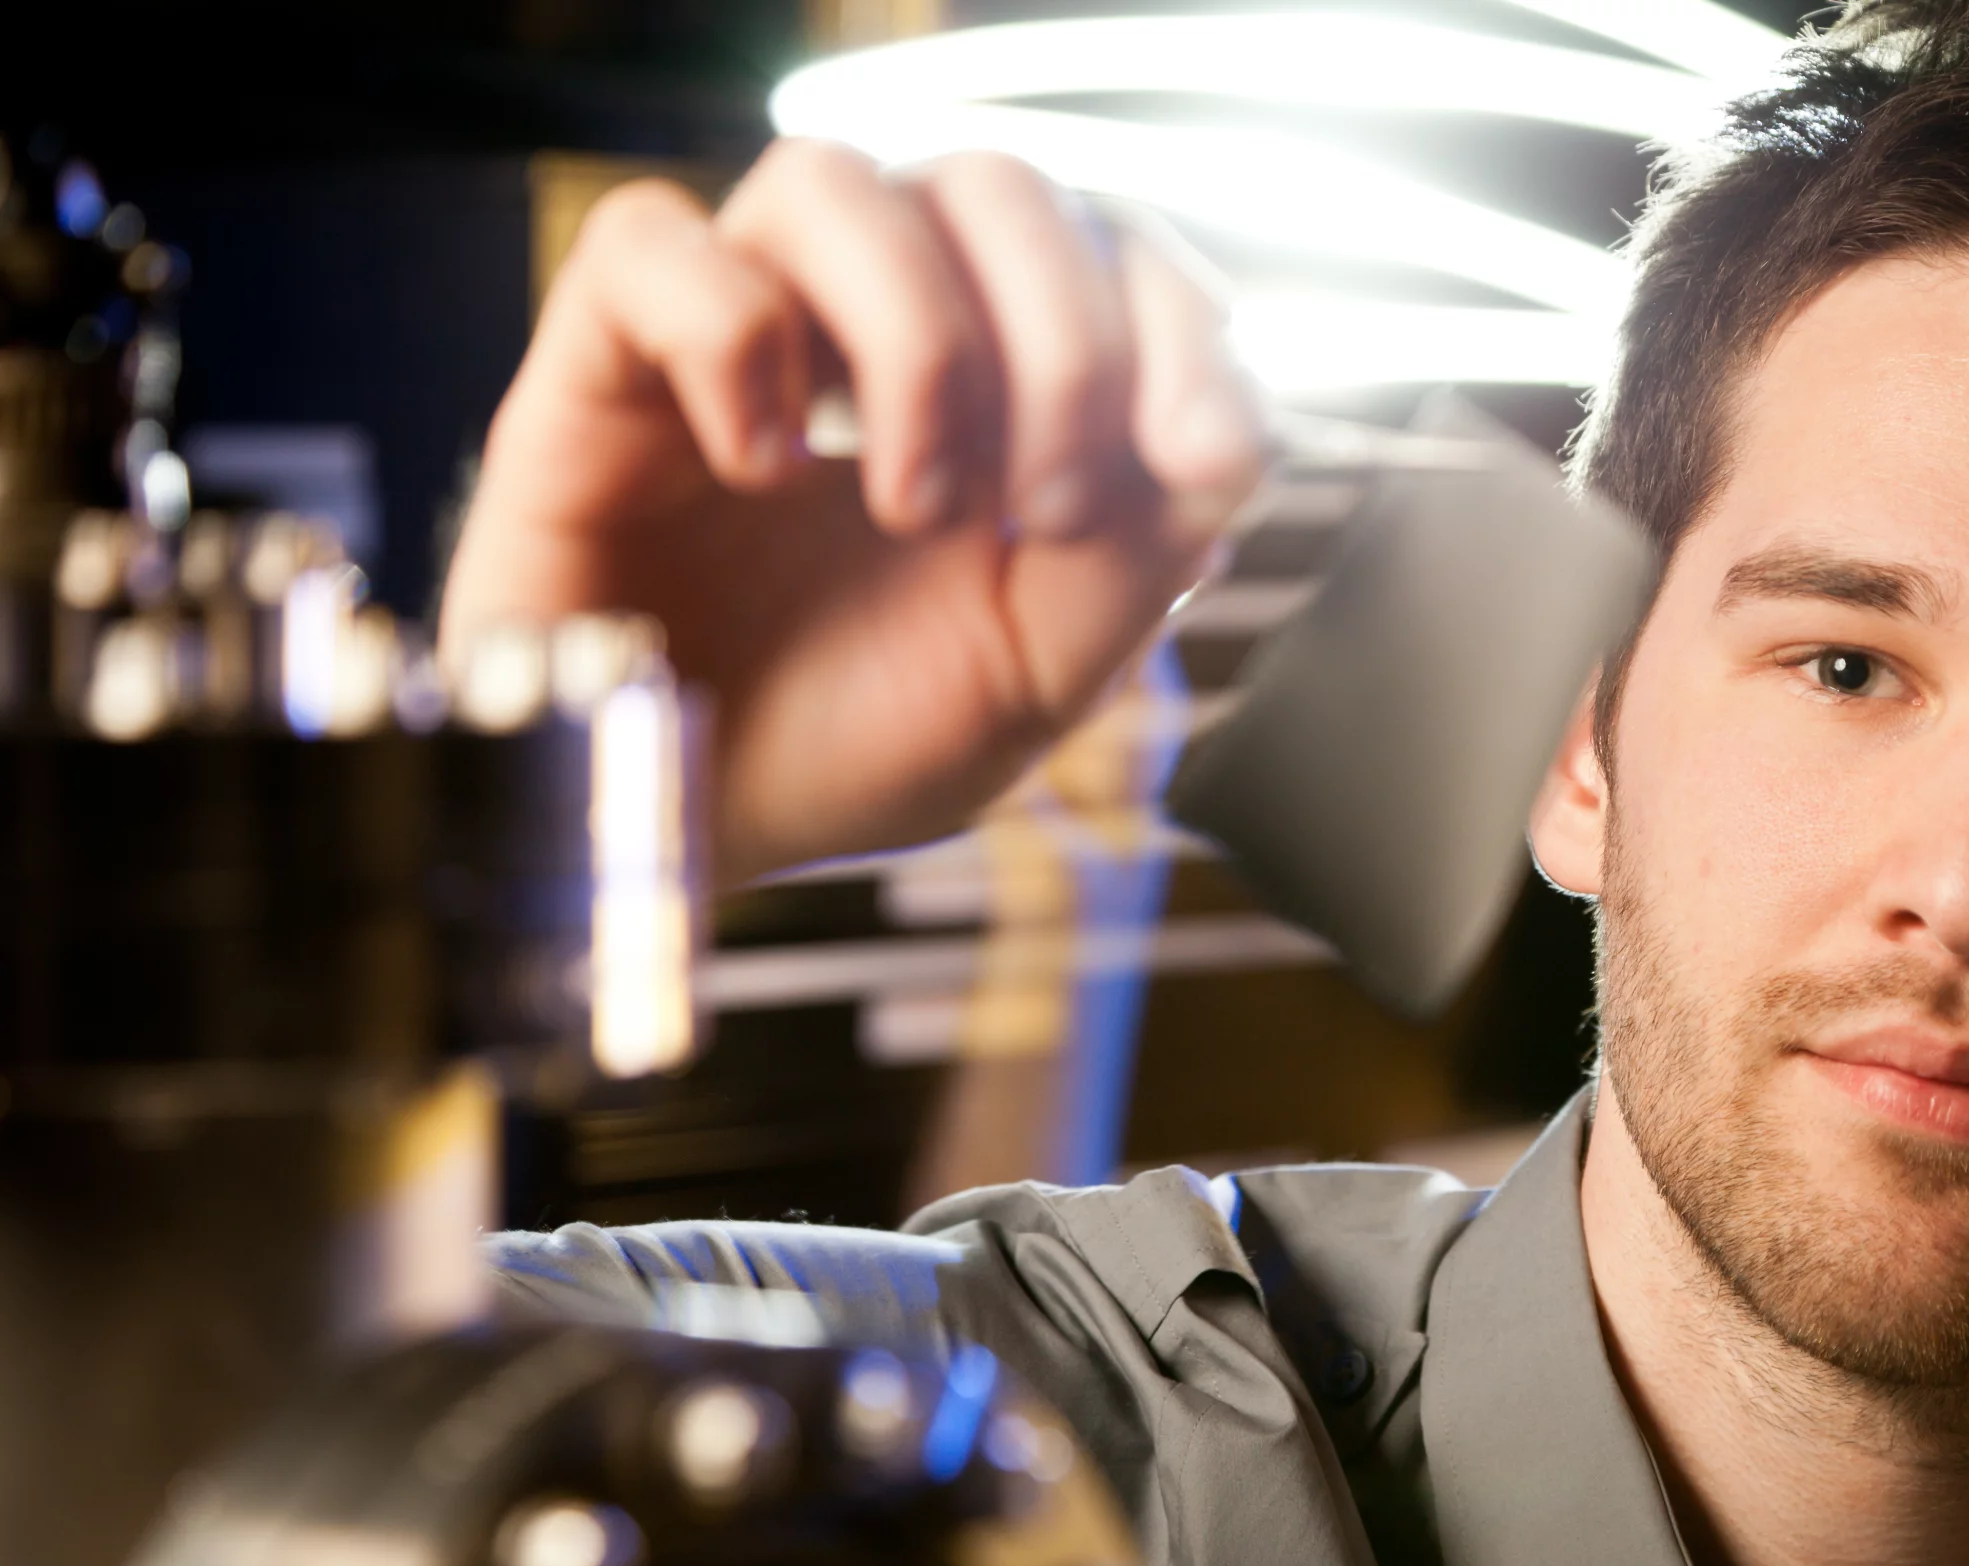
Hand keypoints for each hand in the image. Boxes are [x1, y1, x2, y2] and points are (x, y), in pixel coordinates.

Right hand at [439, 139, 1263, 883]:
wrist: (691, 833)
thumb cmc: (852, 744)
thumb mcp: (1037, 675)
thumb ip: (1139, 552)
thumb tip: (1223, 442)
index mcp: (994, 377)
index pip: (1107, 248)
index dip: (1177, 323)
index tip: (1204, 460)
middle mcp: (866, 323)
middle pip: (989, 187)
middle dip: (1064, 343)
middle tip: (1044, 510)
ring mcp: (736, 326)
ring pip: (831, 183)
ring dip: (917, 344)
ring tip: (913, 506)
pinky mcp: (599, 359)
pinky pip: (654, 240)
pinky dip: (729, 338)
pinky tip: (759, 468)